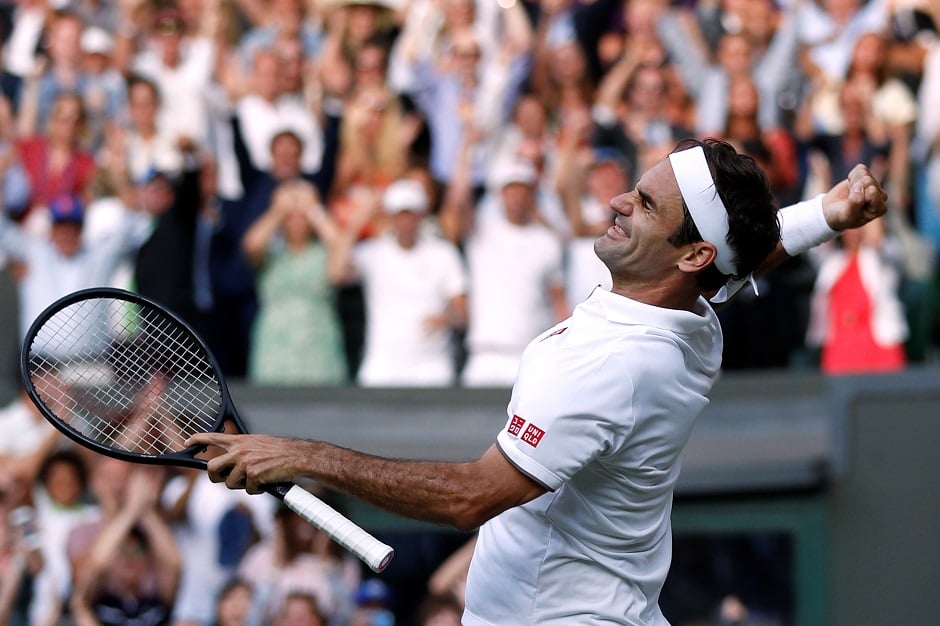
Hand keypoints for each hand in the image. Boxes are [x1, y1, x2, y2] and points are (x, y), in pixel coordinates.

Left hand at [185, 432, 300, 493]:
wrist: (297, 455)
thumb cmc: (280, 451)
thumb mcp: (257, 443)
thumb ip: (241, 449)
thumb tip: (229, 462)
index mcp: (239, 440)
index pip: (212, 437)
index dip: (197, 439)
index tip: (186, 442)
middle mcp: (239, 450)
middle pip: (211, 468)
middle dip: (216, 477)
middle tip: (227, 478)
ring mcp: (245, 463)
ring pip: (229, 483)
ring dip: (242, 485)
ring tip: (257, 478)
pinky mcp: (253, 475)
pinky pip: (248, 490)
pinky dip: (257, 490)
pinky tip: (266, 482)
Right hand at [821, 164, 888, 230]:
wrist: (831, 211)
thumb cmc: (840, 216)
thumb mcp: (846, 215)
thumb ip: (855, 203)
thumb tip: (859, 185)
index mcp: (879, 209)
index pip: (872, 192)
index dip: (857, 195)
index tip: (852, 205)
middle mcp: (880, 196)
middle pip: (868, 181)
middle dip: (854, 188)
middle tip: (849, 199)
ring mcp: (874, 185)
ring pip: (864, 174)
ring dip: (852, 183)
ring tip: (850, 193)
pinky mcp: (868, 176)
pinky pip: (861, 168)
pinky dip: (851, 176)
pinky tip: (851, 186)